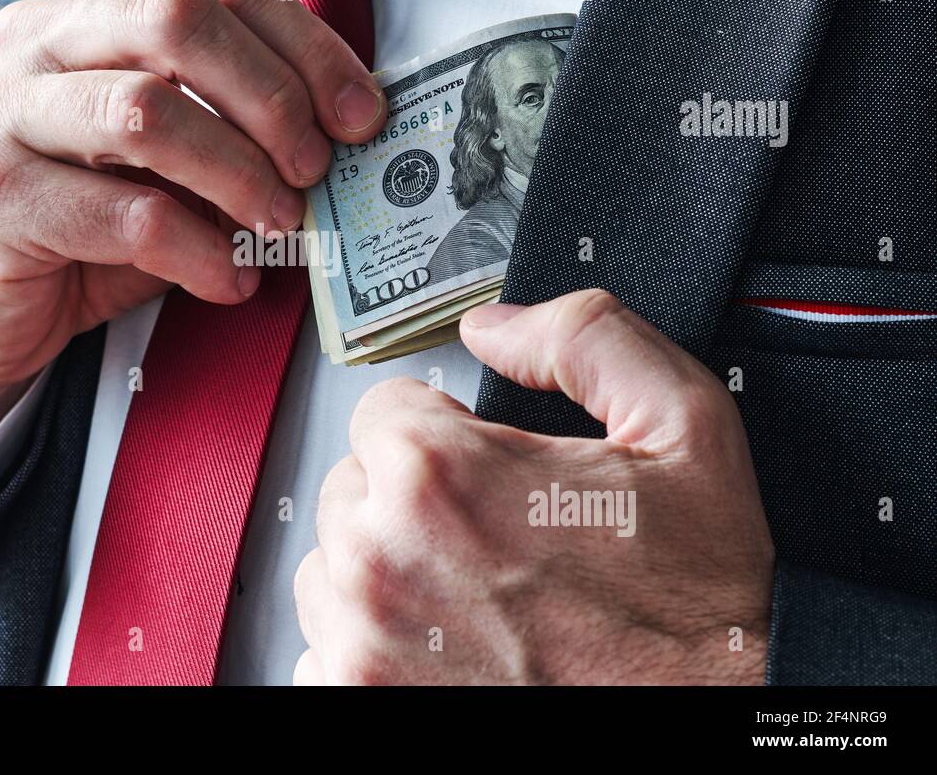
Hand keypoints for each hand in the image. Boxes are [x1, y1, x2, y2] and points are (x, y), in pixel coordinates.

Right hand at [0, 0, 385, 453]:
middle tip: (316, 167)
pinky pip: (125, 214)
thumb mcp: (167, 162)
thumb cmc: (82, 224)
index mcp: (88, 7)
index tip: (361, 113)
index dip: (307, 45)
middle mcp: (37, 40)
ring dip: (238, 174)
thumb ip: (232, 129)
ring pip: (147, 111)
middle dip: (272, 96)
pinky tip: (231, 280)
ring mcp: (4, 113)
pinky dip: (200, 252)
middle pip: (179, 21)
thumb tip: (343, 134)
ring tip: (281, 225)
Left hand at [294, 289, 773, 684]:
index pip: (383, 409)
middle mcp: (380, 557)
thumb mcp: (684, 427)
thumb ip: (585, 339)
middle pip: (351, 487)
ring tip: (473, 594)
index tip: (485, 470)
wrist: (718, 716)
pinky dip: (376, 646)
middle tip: (492, 537)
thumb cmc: (698, 603)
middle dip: (410, 500)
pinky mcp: (359, 701)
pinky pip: (325, 651)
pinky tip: (448, 645)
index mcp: (437, 472)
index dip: (444, 432)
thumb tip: (493, 327)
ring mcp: (362, 641)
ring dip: (386, 572)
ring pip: (333, 570)